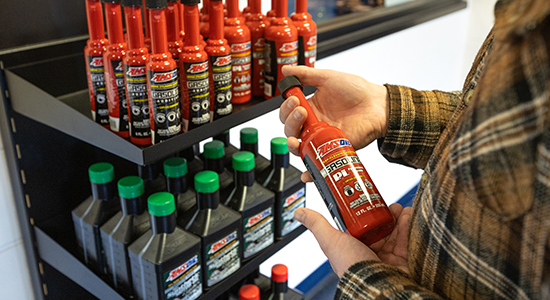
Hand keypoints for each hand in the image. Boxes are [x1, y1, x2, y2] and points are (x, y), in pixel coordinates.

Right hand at [279, 66, 388, 181]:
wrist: (378, 105)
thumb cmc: (357, 91)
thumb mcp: (328, 78)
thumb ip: (305, 74)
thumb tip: (286, 69)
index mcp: (311, 108)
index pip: (288, 113)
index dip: (286, 108)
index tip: (295, 98)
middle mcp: (314, 124)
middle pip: (289, 130)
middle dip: (290, 119)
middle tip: (301, 109)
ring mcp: (322, 138)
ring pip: (298, 146)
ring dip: (292, 140)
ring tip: (302, 125)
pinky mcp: (332, 149)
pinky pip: (317, 163)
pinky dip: (309, 172)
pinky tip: (305, 172)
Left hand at [294, 203, 410, 276]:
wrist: (378, 284)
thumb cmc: (353, 268)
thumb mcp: (331, 241)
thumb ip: (317, 225)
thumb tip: (300, 213)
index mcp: (357, 248)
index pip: (363, 224)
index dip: (367, 210)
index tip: (368, 198)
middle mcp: (375, 251)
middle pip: (382, 224)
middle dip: (385, 211)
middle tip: (386, 204)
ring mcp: (392, 254)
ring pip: (398, 228)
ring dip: (399, 215)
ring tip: (398, 209)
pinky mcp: (408, 256)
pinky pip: (411, 235)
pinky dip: (411, 223)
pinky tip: (408, 215)